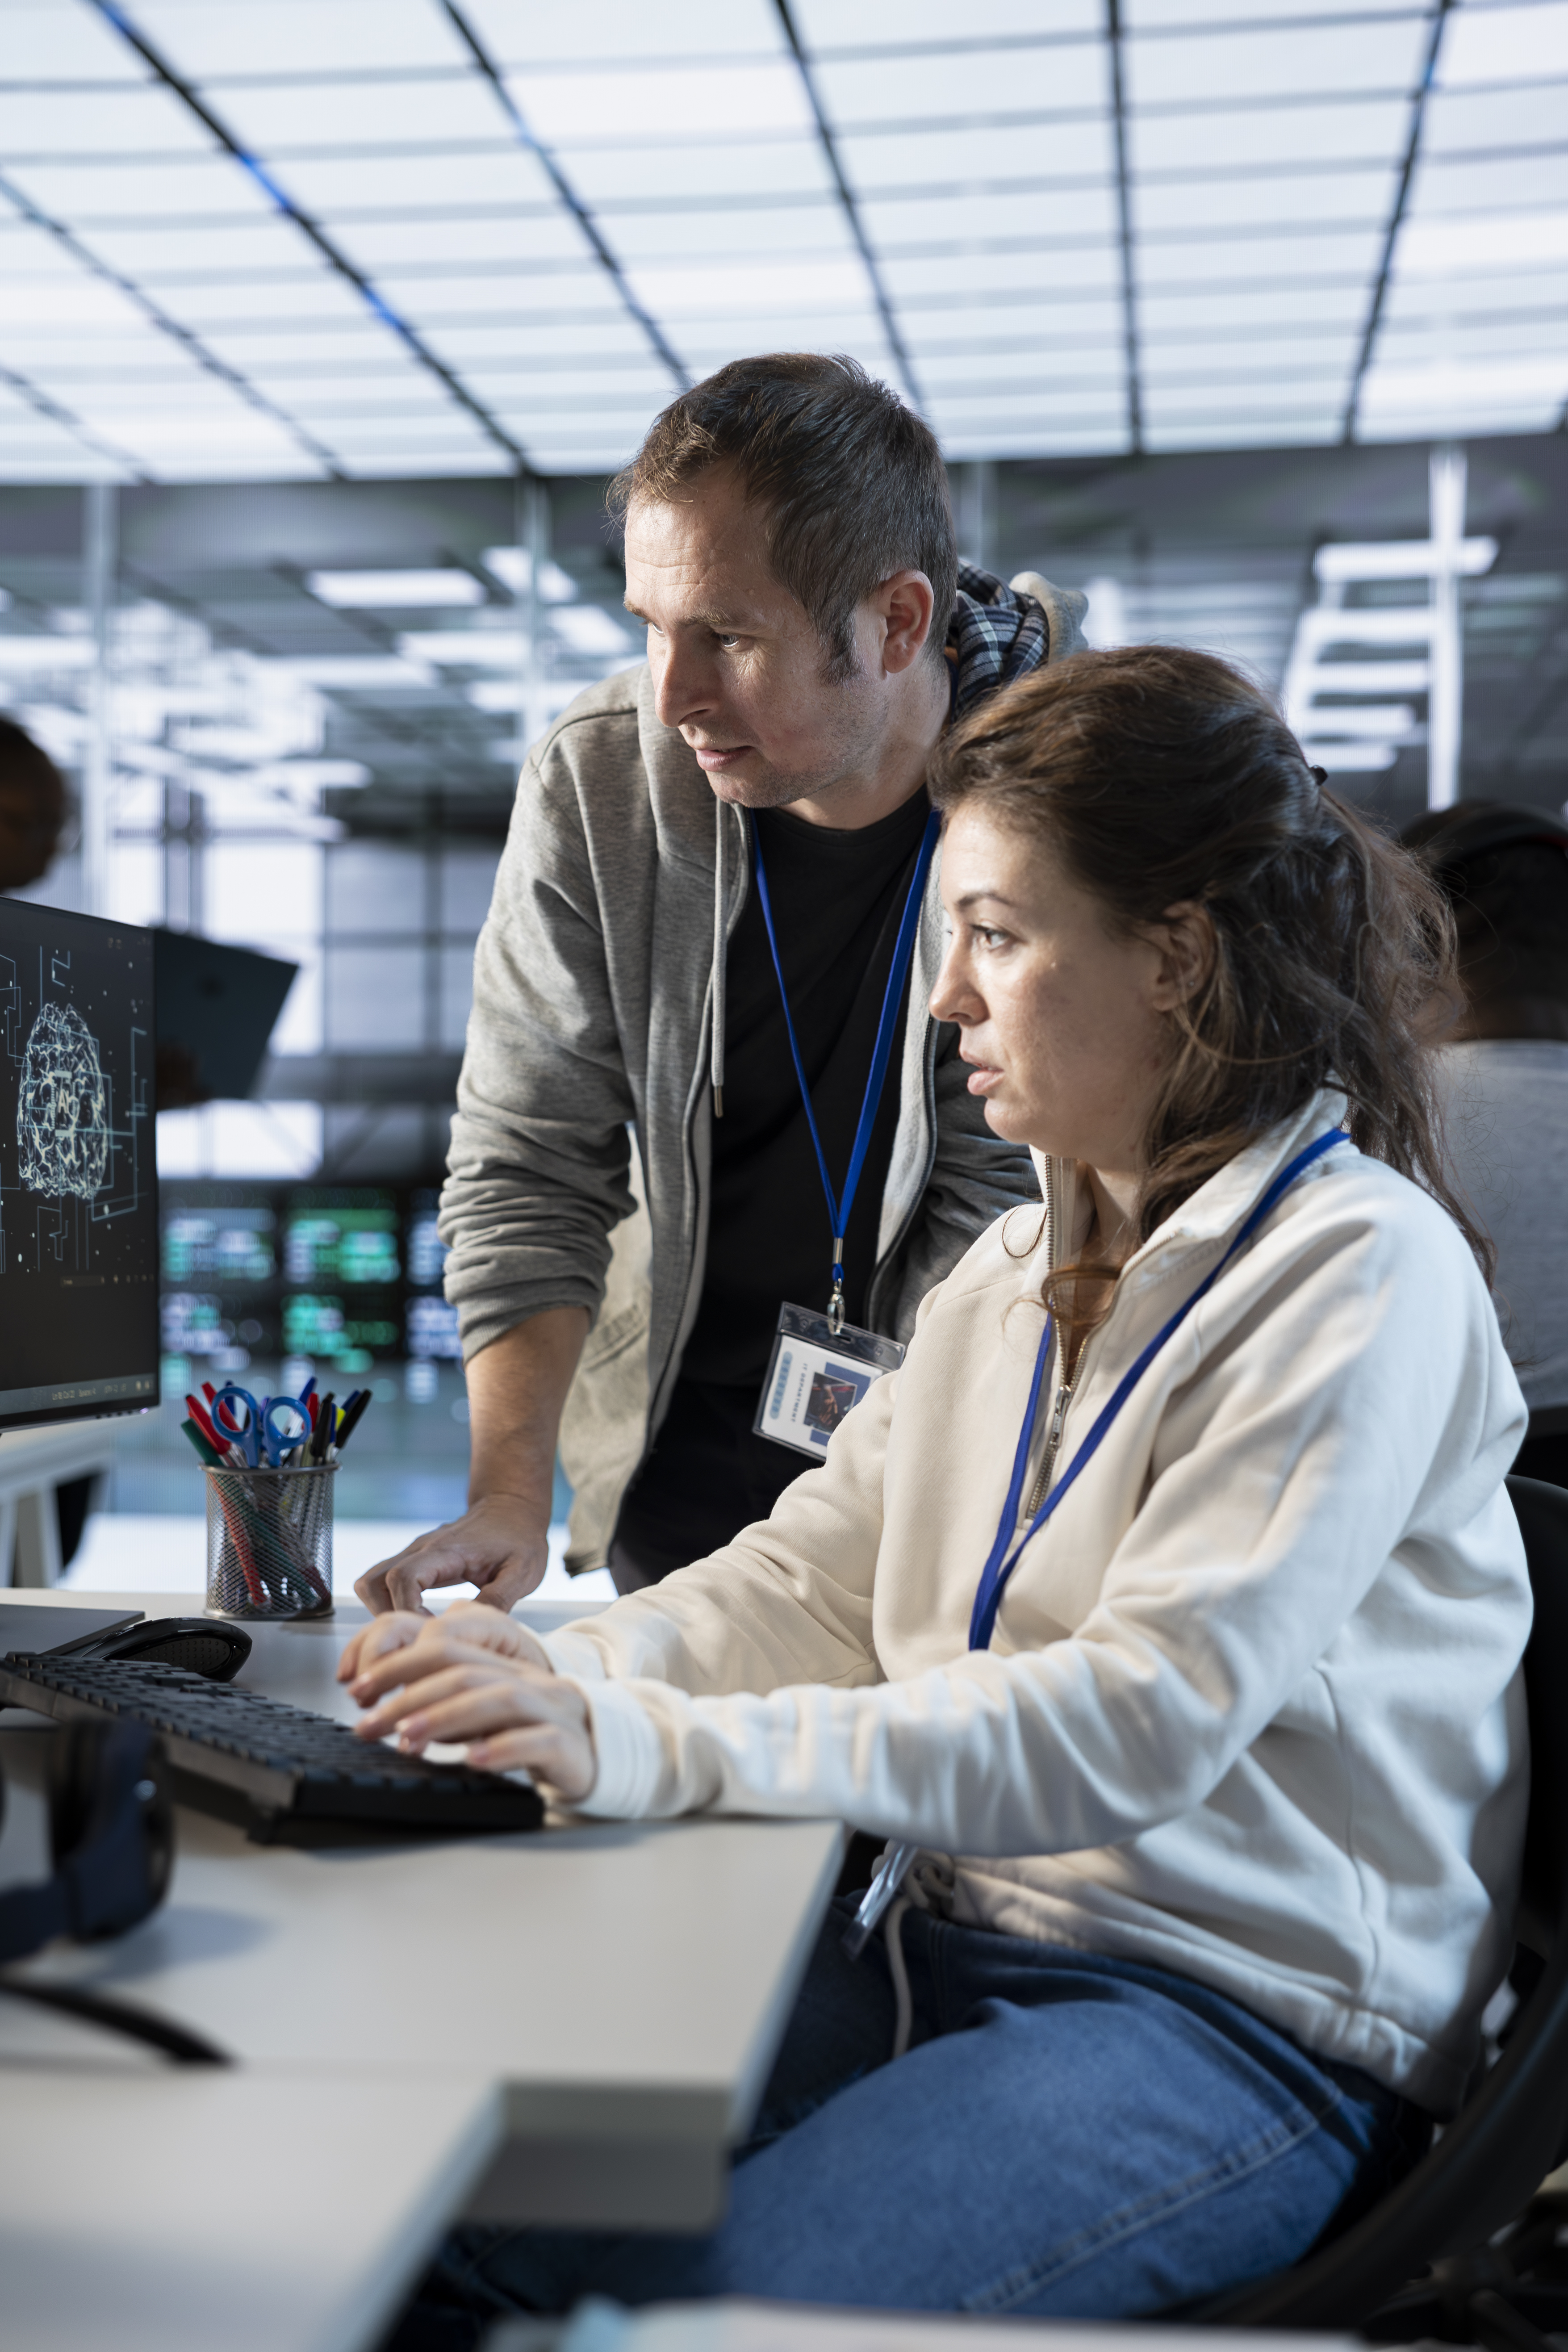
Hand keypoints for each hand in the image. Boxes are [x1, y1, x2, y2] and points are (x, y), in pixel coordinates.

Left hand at [341, 1602, 595, 1802]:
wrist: (609, 1753)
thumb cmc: (539, 1735)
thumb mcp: (490, 1713)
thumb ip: (454, 1706)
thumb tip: (395, 1714)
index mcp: (504, 1666)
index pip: (445, 1647)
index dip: (397, 1664)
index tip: (358, 1689)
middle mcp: (527, 1680)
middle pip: (465, 1671)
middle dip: (408, 1694)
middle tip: (368, 1723)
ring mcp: (552, 1709)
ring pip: (499, 1698)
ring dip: (447, 1717)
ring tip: (409, 1738)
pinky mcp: (570, 1744)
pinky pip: (538, 1740)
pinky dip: (503, 1747)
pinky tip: (473, 1759)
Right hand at [353, 1493, 549, 1615]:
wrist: (512, 1508)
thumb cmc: (519, 1538)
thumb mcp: (523, 1572)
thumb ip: (499, 1599)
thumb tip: (470, 1628)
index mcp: (446, 1551)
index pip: (403, 1578)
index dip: (407, 1612)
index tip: (428, 1631)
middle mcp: (421, 1549)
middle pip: (374, 1582)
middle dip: (388, 1617)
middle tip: (417, 1636)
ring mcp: (414, 1553)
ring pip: (371, 1582)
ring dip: (382, 1611)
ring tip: (414, 1630)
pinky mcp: (414, 1561)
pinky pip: (382, 1583)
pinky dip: (388, 1604)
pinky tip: (416, 1619)